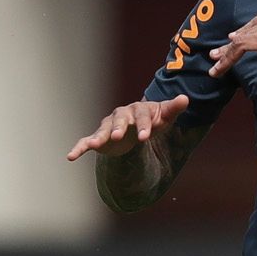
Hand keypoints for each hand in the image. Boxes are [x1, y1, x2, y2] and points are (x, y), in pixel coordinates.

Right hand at [66, 95, 189, 161]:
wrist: (139, 128)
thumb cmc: (153, 121)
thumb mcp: (164, 116)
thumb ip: (173, 109)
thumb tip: (185, 99)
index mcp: (138, 110)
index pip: (141, 117)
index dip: (143, 126)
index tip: (145, 137)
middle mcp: (121, 116)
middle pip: (120, 121)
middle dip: (119, 128)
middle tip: (118, 136)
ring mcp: (108, 126)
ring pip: (103, 130)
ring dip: (99, 137)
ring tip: (94, 144)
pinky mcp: (99, 138)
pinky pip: (86, 141)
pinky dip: (79, 148)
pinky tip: (71, 156)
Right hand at [209, 9, 256, 111]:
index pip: (241, 47)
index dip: (226, 59)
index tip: (216, 70)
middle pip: (240, 37)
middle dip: (225, 51)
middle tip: (212, 61)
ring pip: (248, 28)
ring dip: (234, 39)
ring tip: (222, 48)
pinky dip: (246, 29)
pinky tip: (242, 33)